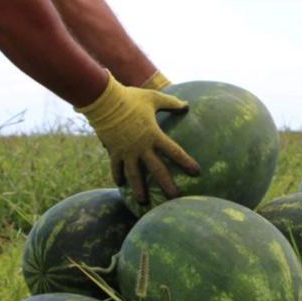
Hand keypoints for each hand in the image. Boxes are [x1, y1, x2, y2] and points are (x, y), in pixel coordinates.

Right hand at [76, 71, 199, 202]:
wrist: (105, 101)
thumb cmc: (131, 98)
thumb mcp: (154, 98)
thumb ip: (172, 103)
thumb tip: (187, 105)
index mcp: (154, 135)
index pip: (175, 152)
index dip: (186, 162)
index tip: (196, 172)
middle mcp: (141, 147)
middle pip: (157, 170)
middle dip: (167, 185)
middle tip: (175, 198)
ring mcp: (127, 151)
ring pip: (135, 175)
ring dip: (139, 189)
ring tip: (143, 202)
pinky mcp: (114, 151)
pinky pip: (116, 167)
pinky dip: (118, 176)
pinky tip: (120, 184)